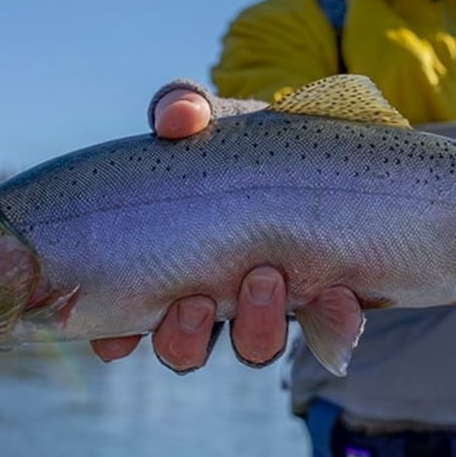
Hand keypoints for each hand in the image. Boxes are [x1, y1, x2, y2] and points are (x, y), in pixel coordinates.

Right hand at [89, 88, 360, 372]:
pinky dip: (334, 321)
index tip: (117, 339)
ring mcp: (272, 304)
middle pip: (184, 350)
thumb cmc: (244, 139)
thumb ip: (181, 107)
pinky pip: (329, 330)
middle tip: (197, 300)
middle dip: (185, 337)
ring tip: (265, 277)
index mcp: (170, 263)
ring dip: (256, 327)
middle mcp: (215, 298)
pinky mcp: (326, 297)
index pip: (126, 320)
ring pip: (253, 348)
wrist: (321, 144)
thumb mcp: (209, 115)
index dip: (116, 339)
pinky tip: (339, 295)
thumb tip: (175, 118)